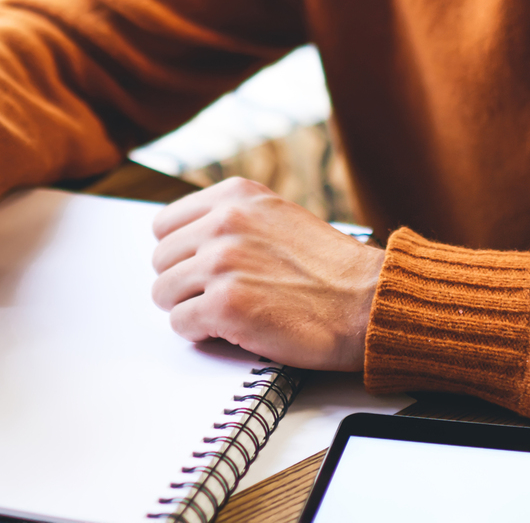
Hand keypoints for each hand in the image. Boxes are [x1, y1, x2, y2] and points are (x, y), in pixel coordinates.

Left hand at [150, 178, 381, 369]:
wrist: (368, 301)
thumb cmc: (330, 268)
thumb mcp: (278, 217)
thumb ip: (233, 220)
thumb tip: (188, 240)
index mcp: (237, 196)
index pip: (165, 223)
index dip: (180, 252)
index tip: (197, 267)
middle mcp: (225, 222)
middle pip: (161, 260)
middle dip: (183, 282)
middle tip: (215, 295)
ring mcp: (222, 263)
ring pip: (164, 293)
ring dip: (190, 308)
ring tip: (227, 312)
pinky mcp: (225, 305)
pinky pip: (181, 324)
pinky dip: (202, 333)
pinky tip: (233, 329)